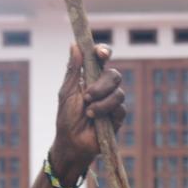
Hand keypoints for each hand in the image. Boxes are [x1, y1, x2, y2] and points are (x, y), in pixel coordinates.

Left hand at [51, 43, 124, 180]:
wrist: (71, 142)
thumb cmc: (66, 118)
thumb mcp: (66, 92)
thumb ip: (73, 70)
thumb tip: (74, 45)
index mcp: (91, 77)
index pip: (102, 59)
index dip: (104, 52)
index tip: (101, 53)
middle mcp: (104, 87)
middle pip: (114, 75)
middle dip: (101, 85)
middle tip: (87, 96)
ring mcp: (112, 102)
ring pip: (119, 92)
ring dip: (101, 102)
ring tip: (88, 112)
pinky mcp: (118, 117)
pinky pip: (121, 108)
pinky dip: (105, 112)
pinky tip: (94, 119)